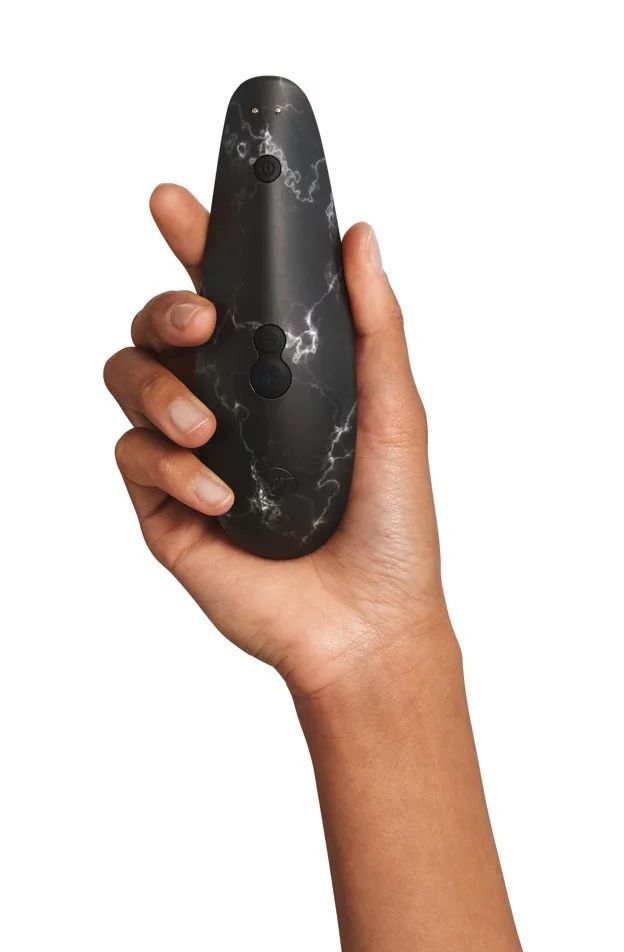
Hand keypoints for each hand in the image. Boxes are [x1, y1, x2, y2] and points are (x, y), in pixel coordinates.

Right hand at [104, 184, 455, 698]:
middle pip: (159, 327)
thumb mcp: (395, 414)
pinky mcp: (165, 507)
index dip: (196, 243)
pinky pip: (135, 457)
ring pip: (128, 379)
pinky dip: (172, 467)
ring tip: (208, 424)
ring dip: (158, 387)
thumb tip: (361, 236)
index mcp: (276, 378)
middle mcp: (227, 407)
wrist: (368, 623)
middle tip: (199, 318)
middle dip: (164, 306)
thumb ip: (374, 325)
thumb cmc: (390, 526)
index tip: (178, 202)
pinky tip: (220, 497)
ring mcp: (190, 456)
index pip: (225, 295)